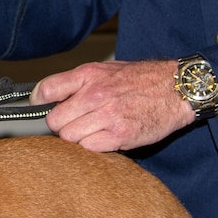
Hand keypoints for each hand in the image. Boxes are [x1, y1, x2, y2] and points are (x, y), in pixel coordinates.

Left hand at [33, 59, 198, 153]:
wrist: (177, 89)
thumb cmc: (142, 80)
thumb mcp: (106, 70)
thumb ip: (76, 82)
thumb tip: (44, 96)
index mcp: (89, 75)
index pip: (46, 90)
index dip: (40, 102)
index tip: (42, 107)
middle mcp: (96, 94)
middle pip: (55, 120)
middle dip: (62, 124)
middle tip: (75, 122)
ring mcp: (107, 116)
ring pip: (70, 137)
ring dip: (77, 137)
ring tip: (91, 130)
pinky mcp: (120, 135)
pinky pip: (89, 148)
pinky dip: (93, 147)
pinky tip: (104, 138)